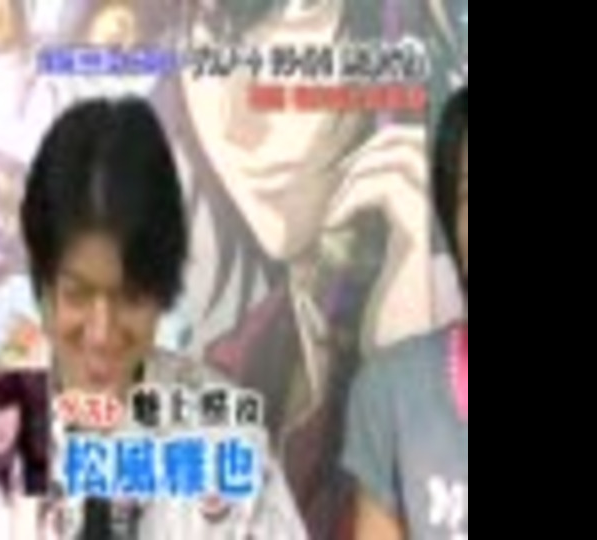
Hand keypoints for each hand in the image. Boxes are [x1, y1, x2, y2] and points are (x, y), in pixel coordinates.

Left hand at [325, 125, 433, 347]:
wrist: (402, 361)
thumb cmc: (392, 317)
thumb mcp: (387, 255)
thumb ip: (386, 215)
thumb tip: (355, 177)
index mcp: (445, 211)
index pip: (426, 147)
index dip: (385, 143)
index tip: (347, 169)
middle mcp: (450, 209)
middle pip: (416, 141)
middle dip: (369, 149)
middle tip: (337, 180)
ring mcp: (441, 220)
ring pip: (401, 158)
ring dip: (355, 175)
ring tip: (334, 210)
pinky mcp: (422, 236)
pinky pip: (387, 188)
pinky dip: (352, 197)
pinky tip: (334, 224)